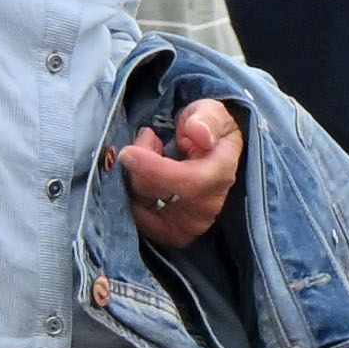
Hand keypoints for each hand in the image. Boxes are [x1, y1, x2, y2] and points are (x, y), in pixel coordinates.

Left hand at [114, 92, 242, 244]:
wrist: (215, 154)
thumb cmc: (208, 130)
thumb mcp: (210, 112)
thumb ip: (205, 119)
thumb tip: (199, 134)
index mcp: (221, 172)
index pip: (187, 182)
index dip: (152, 169)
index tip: (127, 153)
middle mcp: (210, 204)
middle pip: (157, 193)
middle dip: (140, 164)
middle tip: (148, 140)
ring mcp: (193, 224)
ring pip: (145, 210)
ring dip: (136, 182)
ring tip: (150, 159)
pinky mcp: (177, 235)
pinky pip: (142, 223)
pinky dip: (134, 201)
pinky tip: (144, 181)